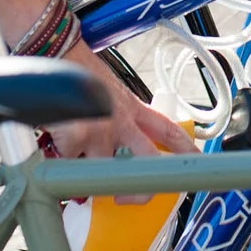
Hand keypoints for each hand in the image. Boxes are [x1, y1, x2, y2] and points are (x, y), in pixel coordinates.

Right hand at [43, 41, 196, 200]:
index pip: (168, 130)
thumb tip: (117, 145)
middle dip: (138, 191)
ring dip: (85, 171)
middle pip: (145, 165)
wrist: (57, 51)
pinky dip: (60, 157)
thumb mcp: (109, 93)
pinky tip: (55, 137)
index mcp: (132, 109)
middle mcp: (121, 121)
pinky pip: (68, 164)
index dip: (185, 149)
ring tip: (73, 154)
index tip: (196, 162)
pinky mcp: (76, 136)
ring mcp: (100, 131)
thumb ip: (119, 117)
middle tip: (124, 199)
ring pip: (100, 173)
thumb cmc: (80, 72)